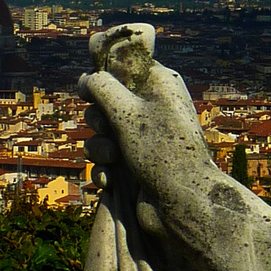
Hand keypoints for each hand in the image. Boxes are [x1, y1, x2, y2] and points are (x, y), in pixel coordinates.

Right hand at [79, 24, 218, 214]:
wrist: (184, 205)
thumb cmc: (162, 152)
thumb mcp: (126, 111)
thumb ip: (101, 86)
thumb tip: (85, 79)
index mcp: (159, 86)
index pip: (124, 66)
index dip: (104, 76)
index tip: (91, 90)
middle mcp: (153, 109)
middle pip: (105, 102)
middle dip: (98, 120)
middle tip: (110, 130)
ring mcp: (144, 139)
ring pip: (101, 135)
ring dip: (100, 148)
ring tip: (116, 160)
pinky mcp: (136, 165)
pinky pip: (106, 162)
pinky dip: (106, 171)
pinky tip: (113, 181)